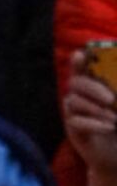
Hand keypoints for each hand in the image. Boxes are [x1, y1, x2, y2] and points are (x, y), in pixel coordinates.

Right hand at [65, 53, 116, 185]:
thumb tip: (116, 95)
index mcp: (92, 86)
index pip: (81, 69)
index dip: (78, 61)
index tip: (81, 54)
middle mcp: (78, 97)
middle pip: (75, 84)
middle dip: (92, 88)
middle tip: (111, 99)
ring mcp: (73, 114)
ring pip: (74, 103)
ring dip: (95, 110)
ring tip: (114, 119)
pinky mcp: (73, 131)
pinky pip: (77, 123)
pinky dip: (94, 124)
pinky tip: (110, 127)